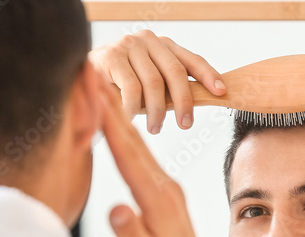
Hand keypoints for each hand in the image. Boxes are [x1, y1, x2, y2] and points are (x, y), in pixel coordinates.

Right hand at [89, 30, 226, 133]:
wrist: (83, 75)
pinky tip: (132, 119)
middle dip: (183, 101)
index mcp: (164, 45)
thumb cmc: (123, 84)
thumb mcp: (152, 82)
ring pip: (153, 84)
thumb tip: (205, 101)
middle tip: (185, 124)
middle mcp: (148, 40)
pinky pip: (131, 89)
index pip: (191, 59)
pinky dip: (134, 109)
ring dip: (157, 111)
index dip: (208, 75)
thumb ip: (172, 88)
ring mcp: (128, 45)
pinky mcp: (111, 57)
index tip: (221, 92)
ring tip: (155, 127)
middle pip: (175, 73)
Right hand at [97, 78, 206, 236]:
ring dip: (121, 118)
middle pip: (135, 140)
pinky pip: (144, 161)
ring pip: (140, 148)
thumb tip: (115, 209)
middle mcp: (166, 189)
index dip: (110, 120)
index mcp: (159, 198)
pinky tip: (121, 132)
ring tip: (103, 92)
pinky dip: (128, 141)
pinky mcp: (166, 198)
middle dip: (113, 106)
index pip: (128, 152)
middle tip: (95, 74)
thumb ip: (129, 232)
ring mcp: (168, 192)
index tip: (95, 90)